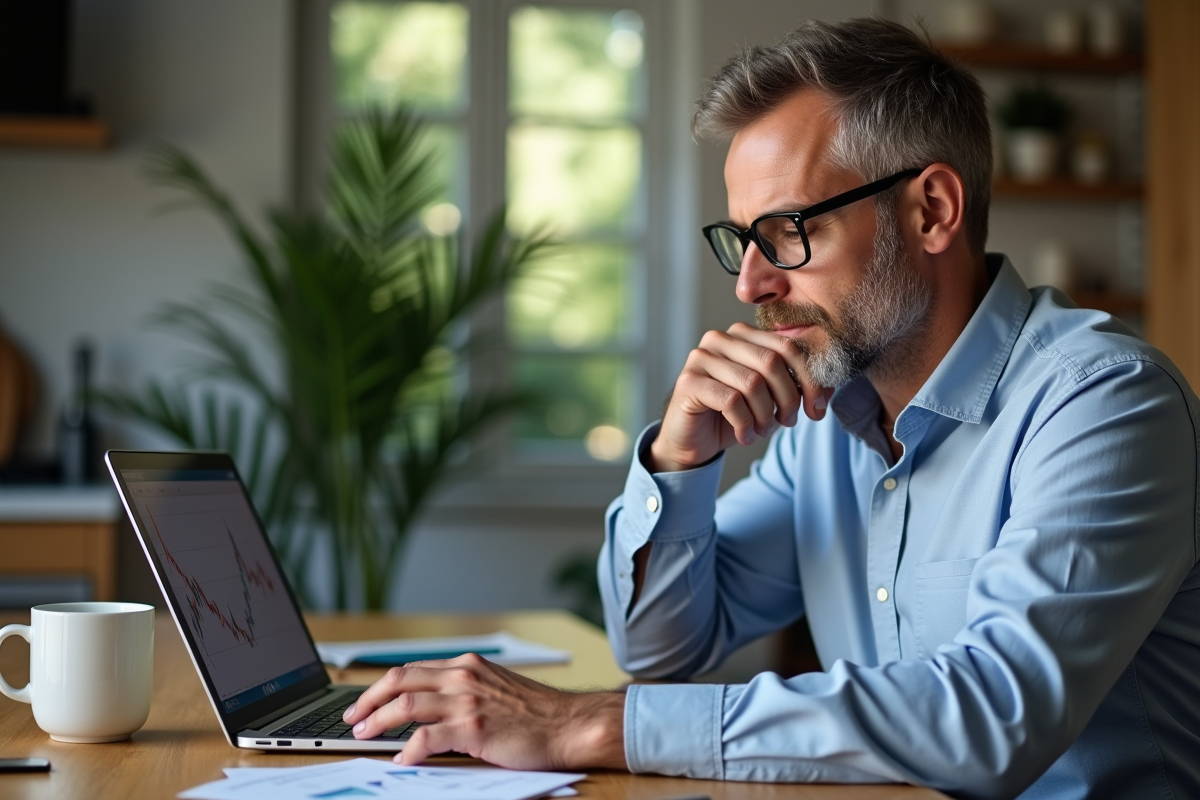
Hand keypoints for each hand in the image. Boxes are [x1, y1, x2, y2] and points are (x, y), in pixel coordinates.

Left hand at [342, 653, 626, 769]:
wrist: (567, 724)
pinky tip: (401, 759)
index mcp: (466, 665)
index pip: (410, 670)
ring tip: (365, 735)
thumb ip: (462, 690)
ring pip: (406, 706)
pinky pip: (427, 738)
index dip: (380, 687)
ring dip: (379, 721)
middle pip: (400, 681)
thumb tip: (426, 706)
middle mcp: (463, 677)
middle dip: (369, 700)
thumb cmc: (535, 712)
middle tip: (353, 719)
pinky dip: (408, 750)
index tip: (363, 703)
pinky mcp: (474, 728)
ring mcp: (468, 701)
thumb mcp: (494, 687)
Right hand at [649, 322, 833, 471]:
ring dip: (765, 415)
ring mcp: (701, 358)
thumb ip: (797, 387)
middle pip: (771, 362)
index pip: (787, 346)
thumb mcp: (771, 401)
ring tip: (762, 431)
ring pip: (752, 383)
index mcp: (743, 335)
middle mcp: (720, 339)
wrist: (692, 442)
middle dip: (788, 398)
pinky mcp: (688, 381)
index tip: (817, 409)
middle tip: (788, 422)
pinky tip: (744, 436)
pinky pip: (730, 400)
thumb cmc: (732, 417)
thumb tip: (831, 384)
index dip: (809, 378)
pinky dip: (744, 424)